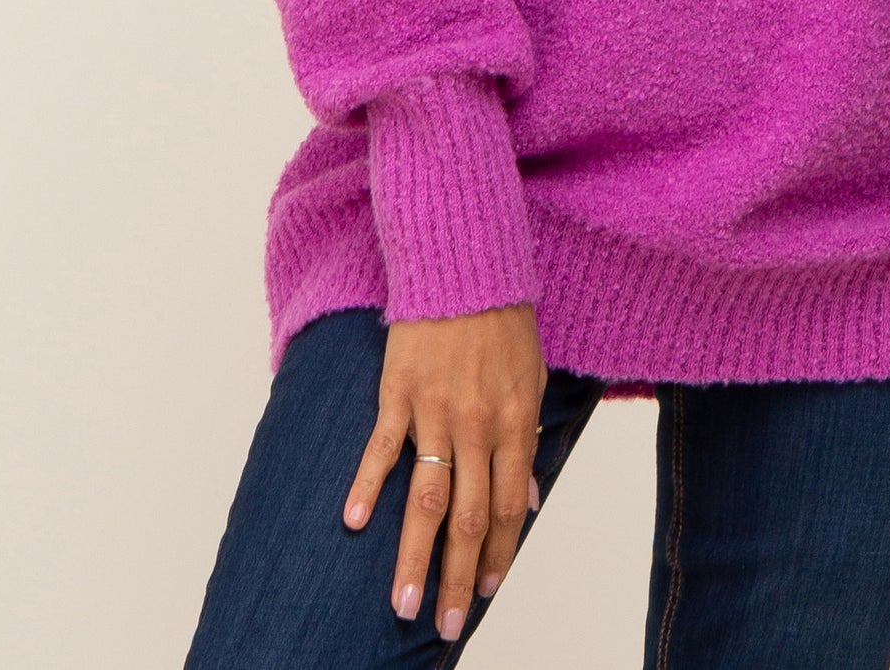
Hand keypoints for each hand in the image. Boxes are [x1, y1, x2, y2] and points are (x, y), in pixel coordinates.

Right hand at [340, 301, 547, 640]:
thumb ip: (526, 440)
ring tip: (404, 604)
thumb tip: (528, 501)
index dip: (498, 554)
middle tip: (449, 624)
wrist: (465, 265)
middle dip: (459, 577)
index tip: (488, 591)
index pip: (507, 507)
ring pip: (426, 498)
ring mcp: (434, 410)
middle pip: (468, 518)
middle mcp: (476, 425)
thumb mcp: (532, 378)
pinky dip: (369, 485)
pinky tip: (356, 523)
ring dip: (414, 556)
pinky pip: (383, 447)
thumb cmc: (502, 321)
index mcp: (513, 422)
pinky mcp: (398, 391)